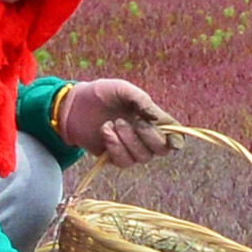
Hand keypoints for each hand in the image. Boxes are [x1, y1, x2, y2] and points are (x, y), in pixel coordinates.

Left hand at [57, 78, 175, 166]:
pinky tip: (105, 131)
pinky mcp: (115, 157)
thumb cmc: (102, 93)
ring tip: (112, 123)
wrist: (74, 105)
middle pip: (161, 150)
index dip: (177, 140)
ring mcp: (130, 149)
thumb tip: (156, 118)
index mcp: (153, 119)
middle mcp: (145, 137)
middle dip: (149, 137)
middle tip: (134, 121)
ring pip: (142, 158)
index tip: (173, 142)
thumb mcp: (122, 89)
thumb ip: (141, 101)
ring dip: (128, 141)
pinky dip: (115, 146)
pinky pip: (123, 162)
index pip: (174, 135)